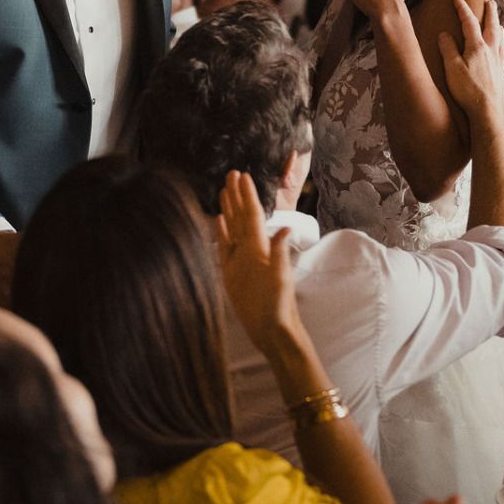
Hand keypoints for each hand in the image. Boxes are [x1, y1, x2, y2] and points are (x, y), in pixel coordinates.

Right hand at [216, 170, 302, 357]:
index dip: (248, 195)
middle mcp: (250, 250)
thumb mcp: (281, 281)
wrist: (272, 330)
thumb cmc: (279, 307)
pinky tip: (218, 219)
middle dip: (237, 194)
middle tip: (231, 172)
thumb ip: (280, 255)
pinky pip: (224, 246)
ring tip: (224, 190)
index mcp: (261, 248)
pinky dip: (221, 231)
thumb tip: (285, 229)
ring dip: (229, 208)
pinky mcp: (231, 273)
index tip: (243, 176)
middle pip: (242, 216)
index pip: (253, 215)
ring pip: (232, 227)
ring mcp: (240, 260)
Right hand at [436, 0, 503, 129]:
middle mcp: (491, 51)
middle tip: (489, 2)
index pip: (469, 22)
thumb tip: (444, 34)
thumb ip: (448, 49)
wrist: (487, 110)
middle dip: (489, 12)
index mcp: (477, 47)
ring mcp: (498, 62)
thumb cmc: (467, 90)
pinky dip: (502, 44)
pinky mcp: (501, 73)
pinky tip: (501, 48)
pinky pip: (503, 52)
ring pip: (500, 39)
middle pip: (492, 26)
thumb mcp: (452, 69)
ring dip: (498, 26)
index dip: (462, 8)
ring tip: (498, 22)